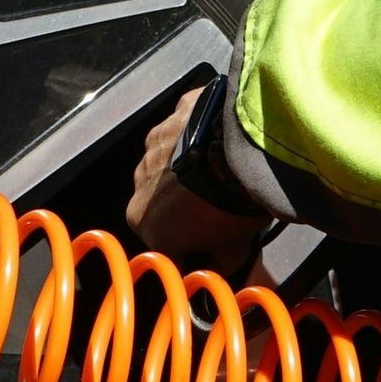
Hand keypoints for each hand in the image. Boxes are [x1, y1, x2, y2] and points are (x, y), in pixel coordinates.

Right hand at [129, 87, 264, 275]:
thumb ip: (221, 262)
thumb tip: (223, 267)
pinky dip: (202, 136)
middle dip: (187, 205)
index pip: (166, 245)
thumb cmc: (231, 204)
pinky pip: (188, 129)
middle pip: (164, 201)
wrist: (242, 150)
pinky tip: (226, 141)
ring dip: (191, 168)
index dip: (192, 248)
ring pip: (172, 163)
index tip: (213, 246)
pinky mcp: (174, 114)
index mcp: (144, 223)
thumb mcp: (233, 248)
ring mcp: (153, 145)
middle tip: (224, 205)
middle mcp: (138, 183)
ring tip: (226, 172)